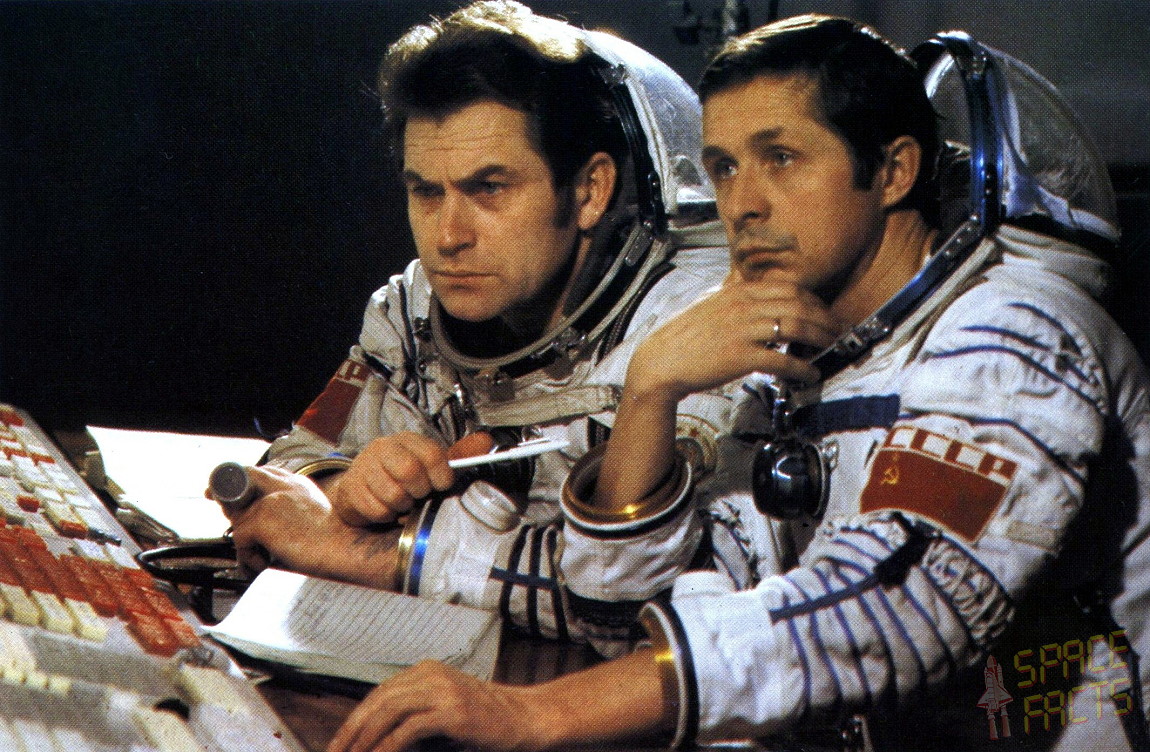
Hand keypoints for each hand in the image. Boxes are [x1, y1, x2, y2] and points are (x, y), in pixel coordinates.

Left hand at [225, 466, 399, 588]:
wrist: (344, 552)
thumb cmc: (333, 544)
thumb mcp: (311, 517)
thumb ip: (287, 512)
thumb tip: (256, 521)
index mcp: (298, 483)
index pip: (260, 474)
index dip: (240, 483)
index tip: (222, 494)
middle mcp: (284, 486)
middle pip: (240, 485)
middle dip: (228, 503)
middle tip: (229, 519)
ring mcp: (272, 500)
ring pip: (239, 520)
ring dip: (247, 545)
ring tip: (263, 560)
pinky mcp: (263, 519)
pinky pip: (240, 539)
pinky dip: (249, 557)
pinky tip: (267, 563)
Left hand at [326, 661, 545, 751]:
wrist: (527, 719)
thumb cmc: (486, 721)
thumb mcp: (445, 712)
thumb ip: (413, 718)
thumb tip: (375, 740)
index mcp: (427, 671)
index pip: (379, 693)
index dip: (355, 720)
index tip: (339, 744)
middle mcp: (432, 675)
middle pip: (378, 700)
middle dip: (352, 730)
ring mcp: (443, 691)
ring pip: (388, 710)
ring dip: (365, 738)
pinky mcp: (453, 712)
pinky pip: (409, 728)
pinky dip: (389, 745)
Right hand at [327, 432, 494, 526]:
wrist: (362, 489)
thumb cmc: (403, 478)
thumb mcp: (431, 465)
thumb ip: (458, 456)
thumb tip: (486, 441)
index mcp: (407, 440)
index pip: (431, 453)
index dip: (442, 475)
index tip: (442, 485)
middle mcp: (383, 448)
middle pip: (410, 471)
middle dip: (419, 491)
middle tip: (418, 495)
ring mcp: (364, 467)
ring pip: (393, 494)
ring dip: (403, 506)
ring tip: (402, 502)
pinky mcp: (350, 489)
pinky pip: (377, 510)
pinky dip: (386, 516)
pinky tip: (386, 509)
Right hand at [626, 272, 838, 404]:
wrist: (661, 361)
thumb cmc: (683, 336)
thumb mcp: (708, 303)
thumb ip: (730, 293)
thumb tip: (744, 284)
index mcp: (737, 291)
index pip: (788, 287)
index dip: (814, 299)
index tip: (824, 311)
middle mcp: (743, 306)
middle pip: (798, 305)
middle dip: (824, 317)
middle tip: (838, 329)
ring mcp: (743, 331)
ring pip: (795, 327)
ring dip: (820, 338)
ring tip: (831, 347)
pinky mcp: (741, 357)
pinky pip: (782, 360)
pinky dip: (802, 368)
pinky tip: (811, 374)